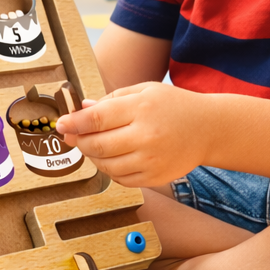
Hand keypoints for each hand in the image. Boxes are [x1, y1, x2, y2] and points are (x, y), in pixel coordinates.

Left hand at [55, 82, 210, 186]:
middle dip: (79, 141)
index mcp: (141, 108)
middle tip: (72, 136)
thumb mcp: (145, 90)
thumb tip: (82, 109)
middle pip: (97, 145)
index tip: (61, 124)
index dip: (74, 122)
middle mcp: (146, 136)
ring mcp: (150, 160)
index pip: (97, 118)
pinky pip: (120, 179)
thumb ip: (112, 98)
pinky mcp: (154, 178)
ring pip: (106, 166)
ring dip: (93, 156)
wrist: (208, 130)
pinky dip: (110, 169)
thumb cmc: (174, 106)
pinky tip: (112, 158)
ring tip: (94, 145)